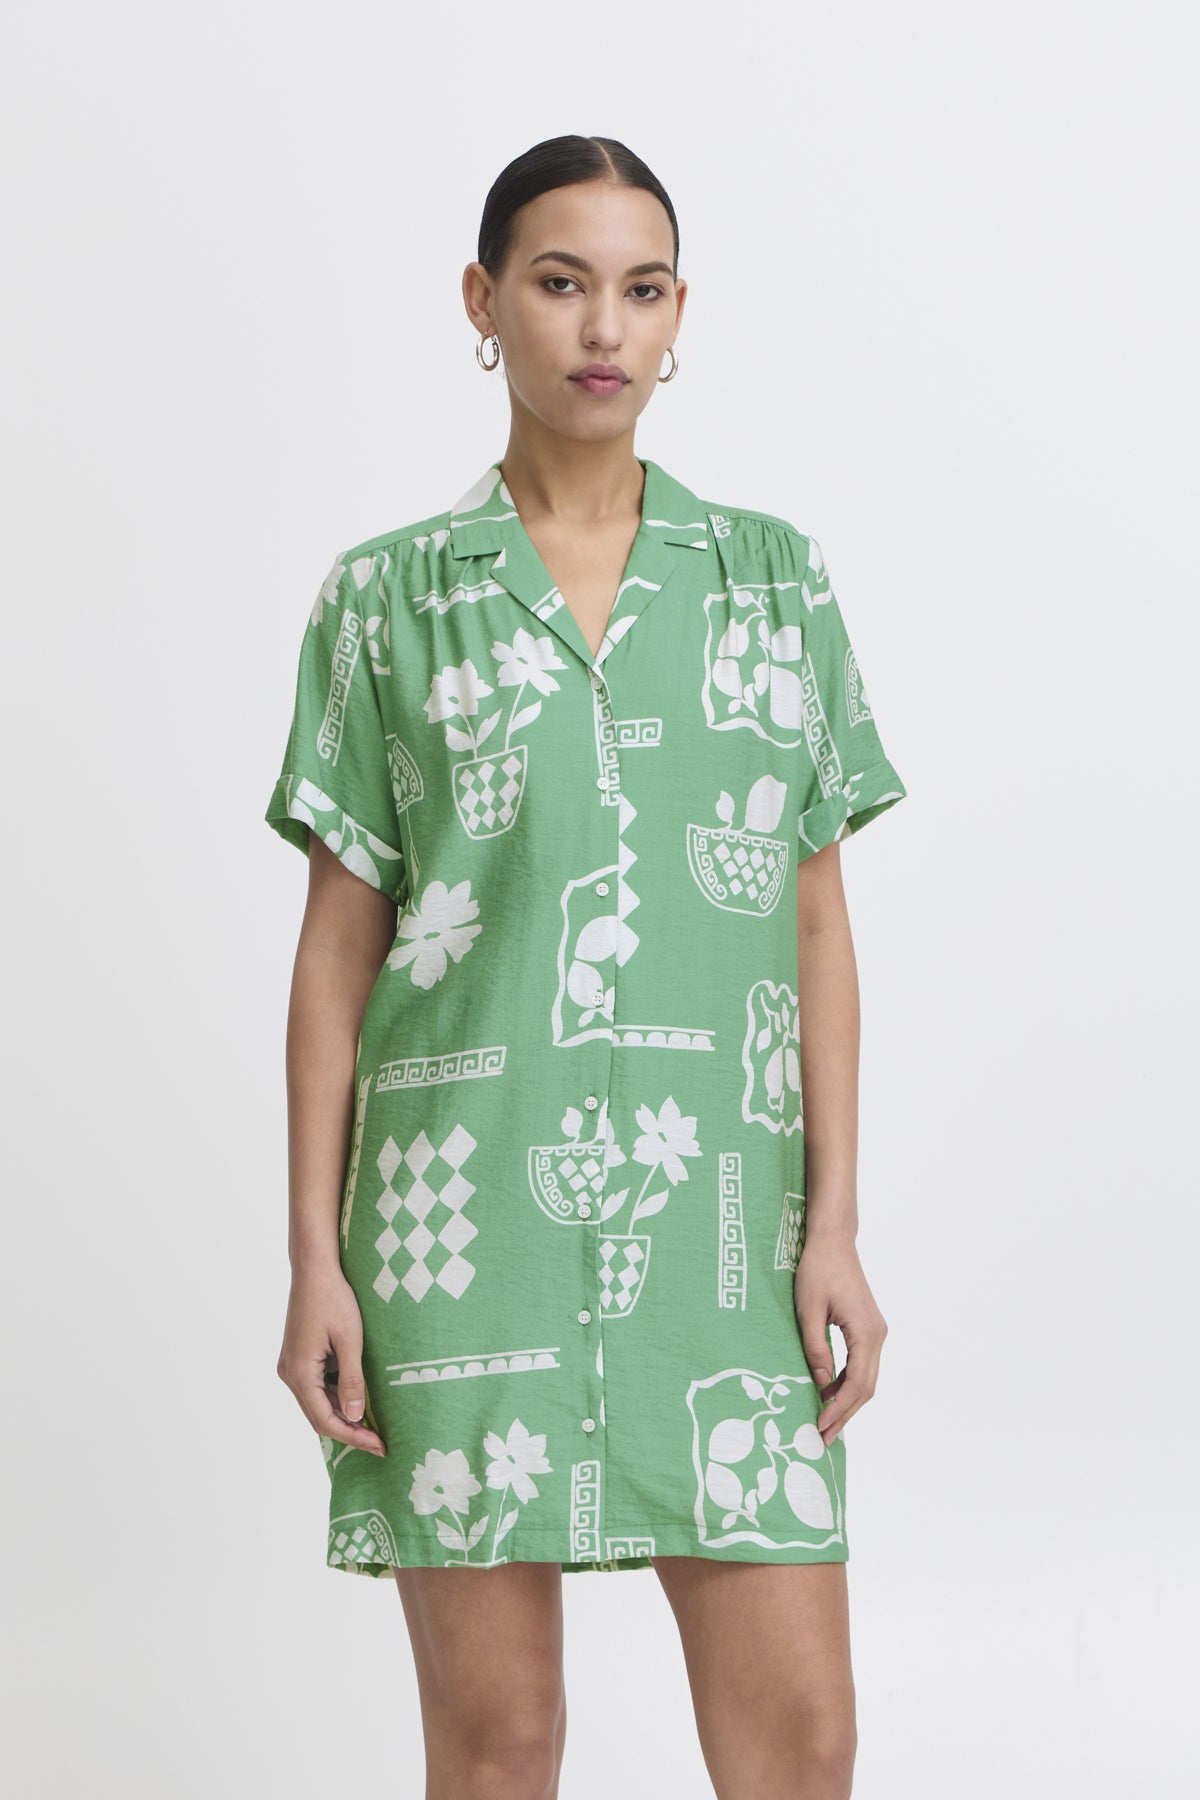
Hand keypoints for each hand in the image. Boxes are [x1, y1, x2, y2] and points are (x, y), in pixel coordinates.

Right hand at [277, 1264, 386, 1456]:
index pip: (325, 1420)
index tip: (378, 1445)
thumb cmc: (333, 1299)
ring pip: (317, 1403)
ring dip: (342, 1414)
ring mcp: (291, 1366)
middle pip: (318, 1416)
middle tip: (379, 1442)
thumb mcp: (350, 1340)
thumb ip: (352, 1380)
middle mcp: (289, 1373)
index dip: (353, 1436)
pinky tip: (358, 1399)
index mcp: (299, 1372)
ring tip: (374, 1425)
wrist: (314, 1269)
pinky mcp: (298, 1357)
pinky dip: (336, 1397)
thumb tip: (355, 1415)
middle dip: (349, 1430)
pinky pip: (316, 1387)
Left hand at [793, 1230, 887, 1446]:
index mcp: (866, 1332)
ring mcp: (875, 1331)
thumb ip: (815, 1347)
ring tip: (824, 1422)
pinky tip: (827, 1394)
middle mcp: (878, 1335)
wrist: (833, 1240)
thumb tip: (819, 1384)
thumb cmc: (818, 1269)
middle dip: (845, 1414)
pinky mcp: (867, 1328)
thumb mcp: (808, 1309)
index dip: (839, 1410)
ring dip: (846, 1401)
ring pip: (866, 1378)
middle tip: (823, 1438)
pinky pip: (861, 1364)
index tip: (820, 1428)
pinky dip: (846, 1383)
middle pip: (866, 1387)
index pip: (857, 1384)